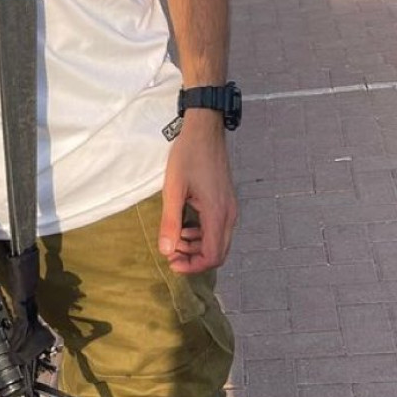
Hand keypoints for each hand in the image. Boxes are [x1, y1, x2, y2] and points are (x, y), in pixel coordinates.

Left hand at [158, 111, 237, 273]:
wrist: (205, 130)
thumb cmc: (188, 156)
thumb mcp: (173, 189)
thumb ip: (170, 222)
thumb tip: (166, 251)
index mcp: (217, 213)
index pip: (213, 256)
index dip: (193, 266)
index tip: (172, 262)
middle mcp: (229, 214)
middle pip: (219, 253)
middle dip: (194, 259)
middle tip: (171, 253)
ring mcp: (230, 207)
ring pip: (219, 241)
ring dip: (197, 246)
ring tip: (175, 238)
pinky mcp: (226, 201)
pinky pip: (218, 228)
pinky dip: (202, 234)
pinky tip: (185, 225)